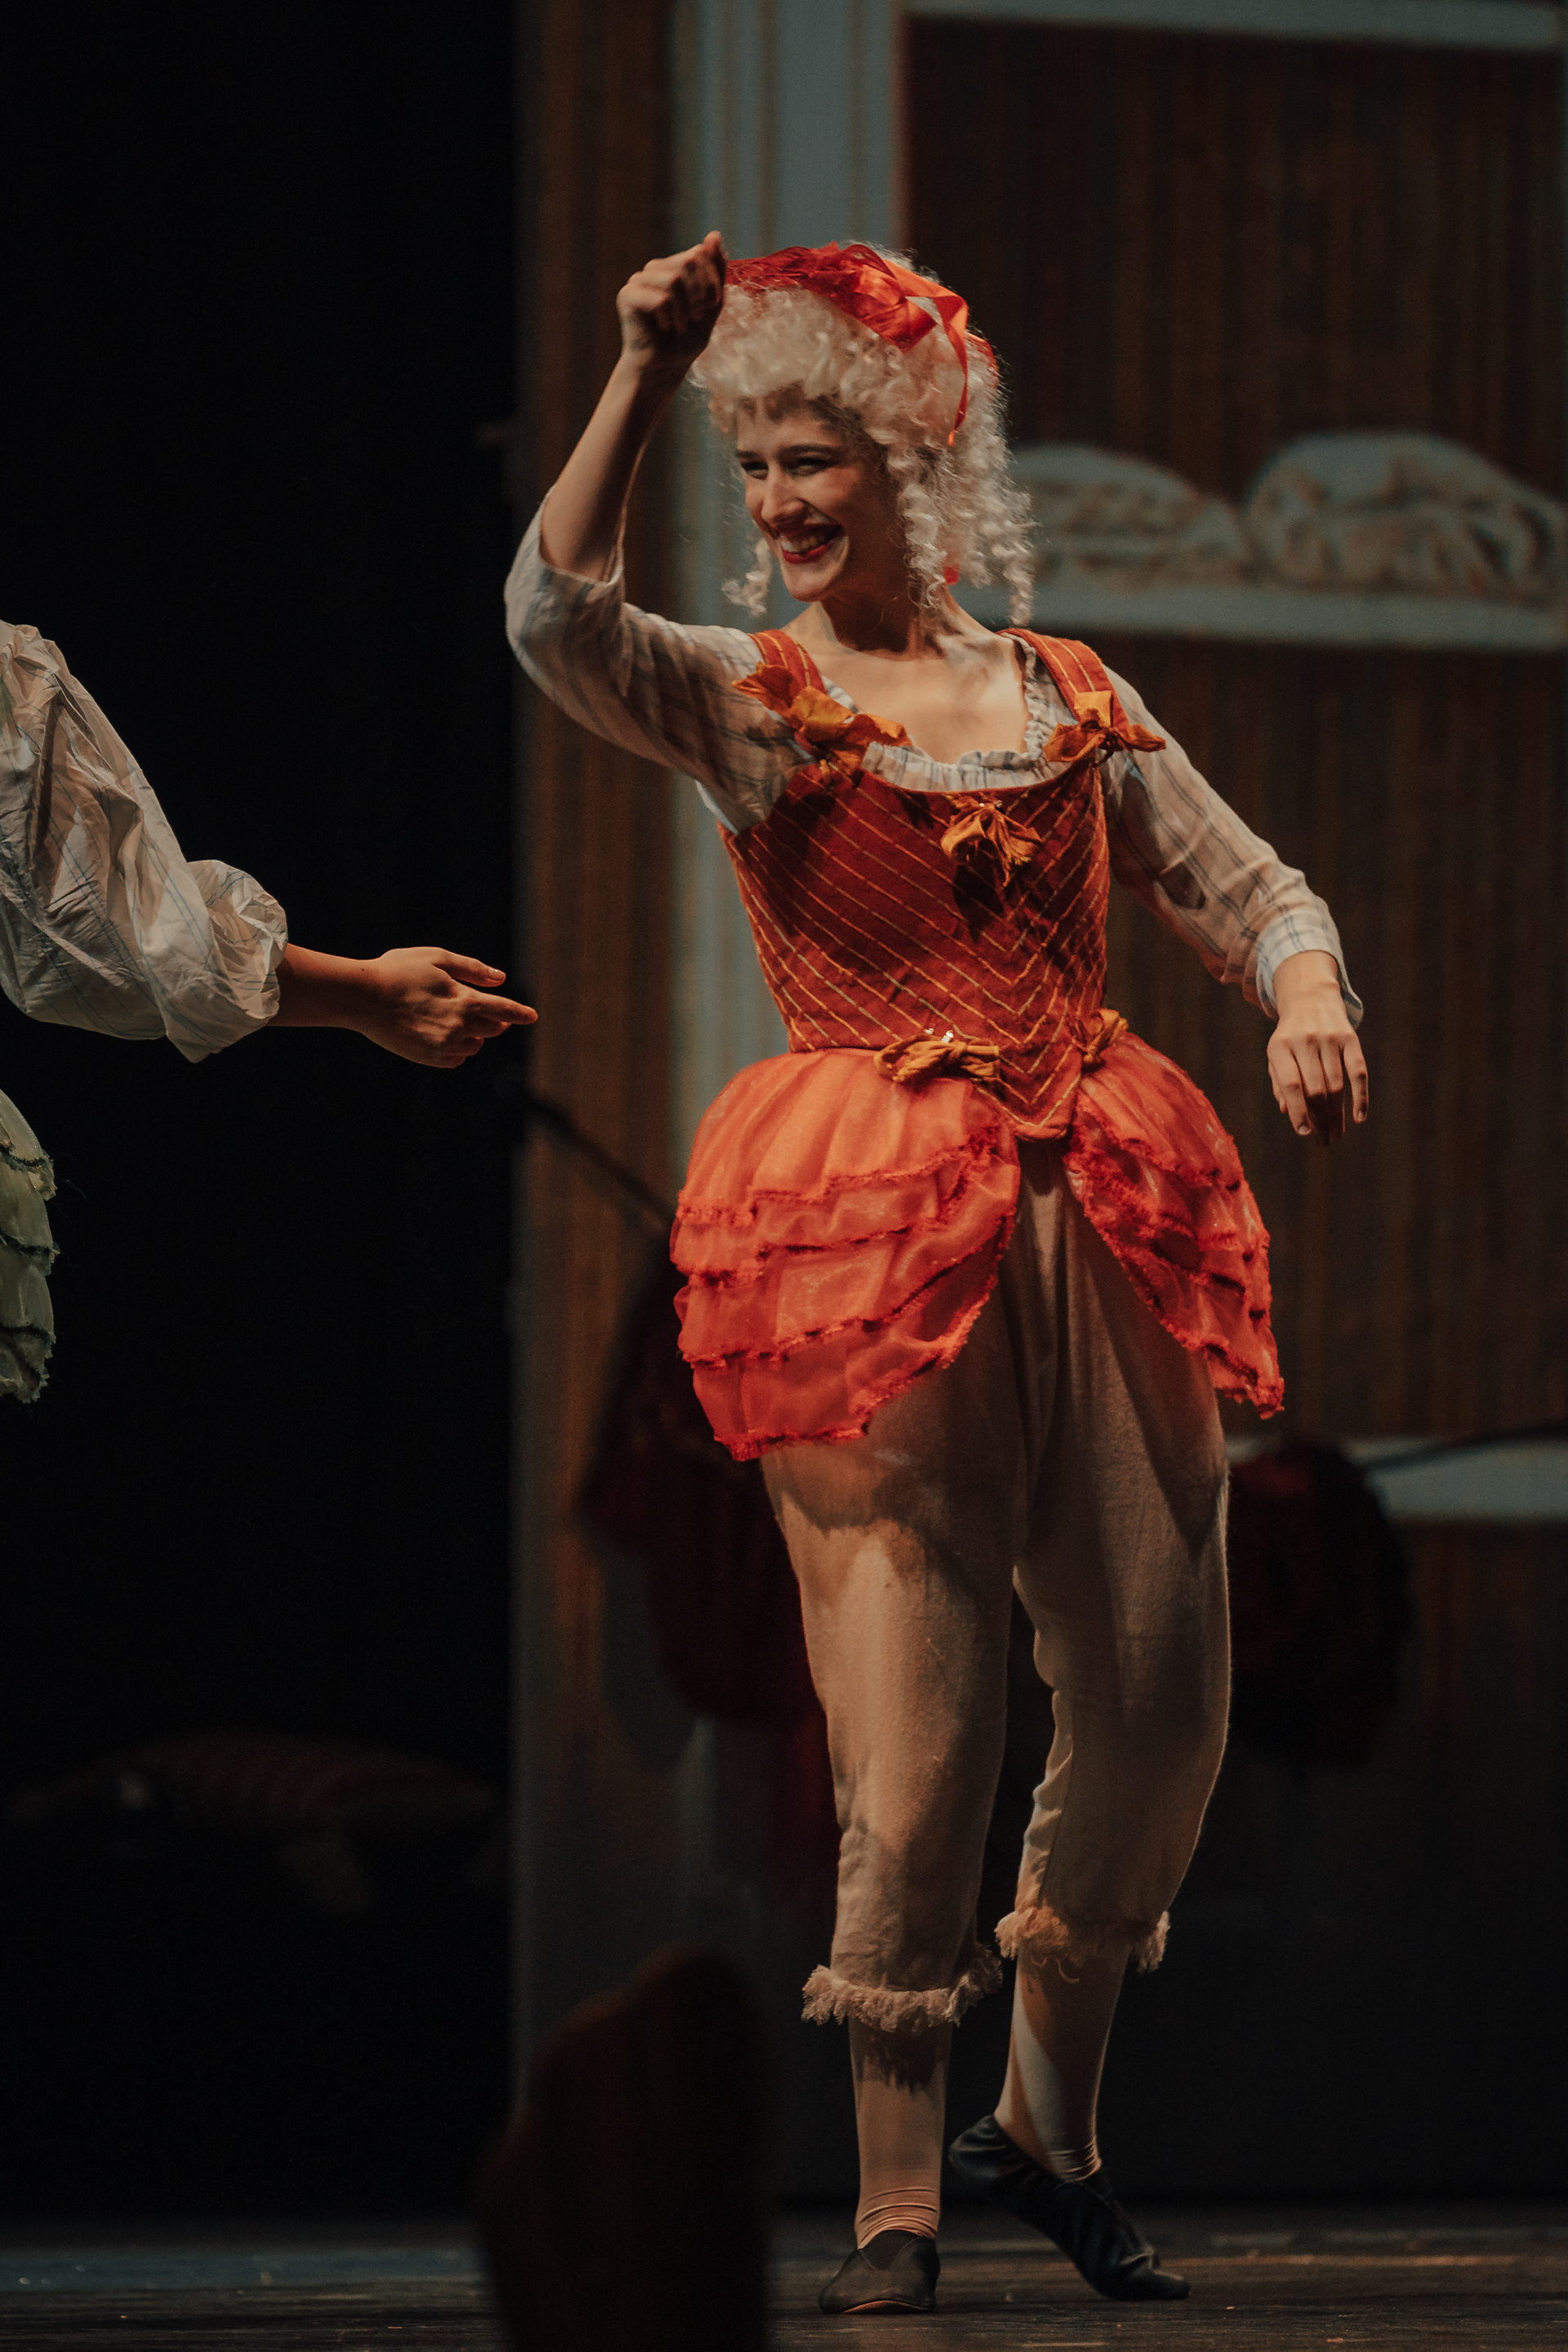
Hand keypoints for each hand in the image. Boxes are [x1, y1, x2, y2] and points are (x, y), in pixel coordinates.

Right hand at [356, 948, 535, 1067]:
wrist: (362, 998)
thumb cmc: (398, 971)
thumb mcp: (437, 959)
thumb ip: (472, 969)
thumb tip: (500, 979)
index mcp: (464, 1000)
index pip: (504, 1010)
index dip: (520, 1013)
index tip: (532, 1016)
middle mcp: (458, 1027)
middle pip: (492, 1028)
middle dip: (494, 1019)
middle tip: (486, 1011)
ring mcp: (443, 1046)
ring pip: (474, 1045)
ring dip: (473, 1034)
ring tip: (452, 1018)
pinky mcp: (429, 1058)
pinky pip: (455, 1059)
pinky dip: (456, 1049)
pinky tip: (442, 1035)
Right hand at [616, 230, 725, 379]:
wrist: (664, 367)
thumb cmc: (687, 338)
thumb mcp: (712, 303)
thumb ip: (716, 269)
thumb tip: (714, 234)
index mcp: (674, 265)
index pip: (699, 254)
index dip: (711, 282)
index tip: (709, 307)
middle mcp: (655, 268)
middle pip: (688, 261)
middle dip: (699, 294)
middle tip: (693, 318)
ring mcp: (639, 280)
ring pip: (674, 279)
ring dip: (685, 310)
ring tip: (679, 326)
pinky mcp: (627, 295)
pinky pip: (660, 298)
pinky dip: (669, 318)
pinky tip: (665, 328)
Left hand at [1267, 950, 1367, 1146]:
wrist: (1310, 997)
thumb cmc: (1290, 1035)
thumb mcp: (1276, 1054)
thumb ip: (1279, 1081)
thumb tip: (1288, 1112)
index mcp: (1280, 1047)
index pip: (1291, 1085)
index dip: (1298, 1111)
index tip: (1304, 1133)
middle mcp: (1305, 1041)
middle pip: (1316, 1089)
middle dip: (1320, 1119)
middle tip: (1324, 1141)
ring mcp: (1329, 1038)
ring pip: (1336, 1085)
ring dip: (1337, 1114)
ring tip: (1337, 1133)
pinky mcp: (1350, 1038)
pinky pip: (1358, 1071)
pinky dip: (1360, 1096)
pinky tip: (1358, 1117)